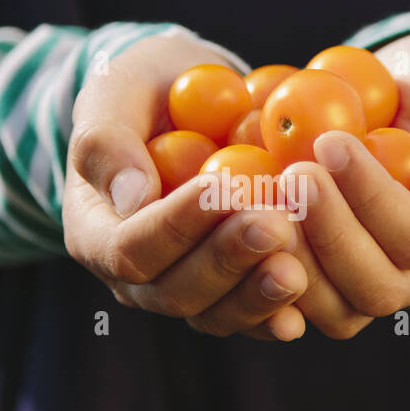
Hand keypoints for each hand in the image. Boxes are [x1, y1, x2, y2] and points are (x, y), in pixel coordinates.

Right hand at [62, 29, 308, 339]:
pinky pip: (253, 317)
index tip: (222, 187)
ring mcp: (186, 290)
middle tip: (275, 223)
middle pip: (177, 291)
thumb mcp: (114, 94)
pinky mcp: (229, 294)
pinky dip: (280, 310)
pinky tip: (313, 290)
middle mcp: (137, 278)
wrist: (181, 105)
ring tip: (300, 265)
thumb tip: (133, 196)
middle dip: (228, 260)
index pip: (131, 248)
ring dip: (259, 294)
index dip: (177, 225)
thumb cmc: (142, 93)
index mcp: (96, 234)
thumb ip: (108, 141)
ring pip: (216, 314)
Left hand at [283, 31, 409, 337]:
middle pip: (376, 287)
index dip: (373, 198)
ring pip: (335, 309)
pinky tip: (237, 222)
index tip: (331, 142)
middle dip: (330, 234)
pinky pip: (294, 301)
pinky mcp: (324, 282)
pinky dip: (264, 270)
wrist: (400, 100)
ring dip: (294, 260)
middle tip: (292, 174)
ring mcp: (367, 283)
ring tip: (262, 200)